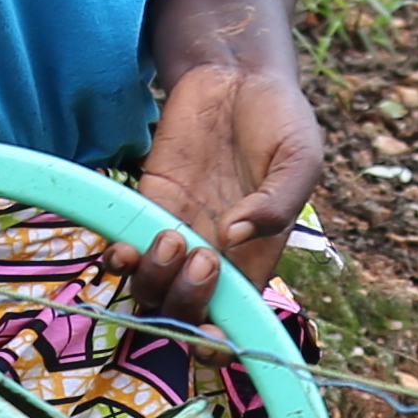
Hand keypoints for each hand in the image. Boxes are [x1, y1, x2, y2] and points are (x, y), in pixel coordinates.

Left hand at [127, 51, 319, 325]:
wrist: (235, 74)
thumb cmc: (278, 119)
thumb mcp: (299, 158)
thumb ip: (278, 201)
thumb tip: (235, 235)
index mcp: (256, 257)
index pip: (235, 320)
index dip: (220, 343)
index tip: (213, 336)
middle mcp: (213, 256)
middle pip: (185, 313)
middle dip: (187, 304)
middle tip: (203, 258)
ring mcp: (176, 232)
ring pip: (149, 290)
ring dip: (154, 279)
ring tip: (173, 235)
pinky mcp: (145, 204)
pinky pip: (122, 249)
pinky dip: (118, 258)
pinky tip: (126, 244)